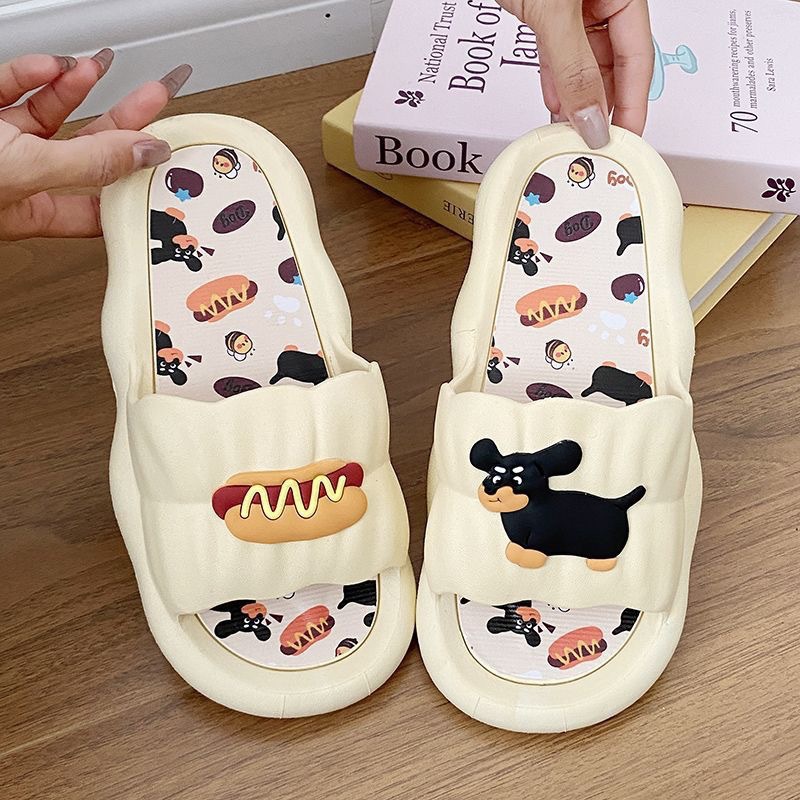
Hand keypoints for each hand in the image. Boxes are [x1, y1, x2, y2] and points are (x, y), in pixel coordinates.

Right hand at [0, 50, 190, 239]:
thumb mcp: (32, 172)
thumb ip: (90, 162)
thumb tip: (148, 153)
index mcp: (35, 210)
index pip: (98, 205)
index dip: (132, 186)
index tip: (164, 164)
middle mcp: (22, 177)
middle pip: (85, 149)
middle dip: (122, 120)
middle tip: (156, 97)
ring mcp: (2, 143)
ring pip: (49, 114)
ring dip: (76, 88)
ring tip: (98, 69)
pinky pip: (12, 88)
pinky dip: (32, 73)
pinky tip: (52, 66)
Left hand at [496, 0, 653, 147]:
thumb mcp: (555, 14)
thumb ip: (574, 67)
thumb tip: (591, 117)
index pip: (638, 59)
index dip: (632, 106)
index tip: (625, 141)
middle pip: (613, 66)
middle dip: (602, 108)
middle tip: (595, 145)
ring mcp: (575, 7)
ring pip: (584, 65)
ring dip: (576, 102)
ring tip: (571, 134)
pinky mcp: (547, 11)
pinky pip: (559, 55)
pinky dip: (556, 84)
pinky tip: (556, 107)